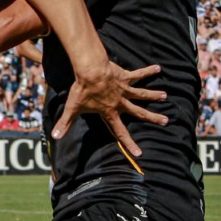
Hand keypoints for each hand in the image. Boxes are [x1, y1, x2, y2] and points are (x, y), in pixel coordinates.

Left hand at [52, 62, 168, 155]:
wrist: (89, 71)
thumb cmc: (81, 90)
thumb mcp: (72, 108)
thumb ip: (65, 124)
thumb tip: (55, 137)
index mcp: (110, 112)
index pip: (120, 132)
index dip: (129, 143)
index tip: (138, 153)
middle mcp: (120, 102)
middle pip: (139, 112)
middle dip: (152, 118)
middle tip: (166, 121)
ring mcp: (124, 89)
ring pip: (142, 94)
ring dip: (153, 95)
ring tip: (165, 96)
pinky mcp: (124, 76)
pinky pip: (138, 74)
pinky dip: (148, 71)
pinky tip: (158, 67)